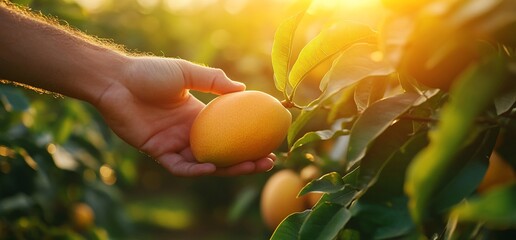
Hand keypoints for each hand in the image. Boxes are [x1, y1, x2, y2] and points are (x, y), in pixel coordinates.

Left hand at [95, 57, 274, 175]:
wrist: (117, 81)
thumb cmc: (149, 73)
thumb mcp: (186, 72)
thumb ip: (213, 81)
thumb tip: (244, 88)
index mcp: (198, 116)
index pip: (228, 132)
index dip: (247, 138)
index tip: (269, 139)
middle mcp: (190, 133)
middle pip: (222, 152)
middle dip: (245, 160)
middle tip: (267, 161)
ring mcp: (175, 144)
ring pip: (205, 164)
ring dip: (227, 168)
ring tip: (249, 167)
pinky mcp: (158, 152)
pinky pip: (180, 166)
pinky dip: (195, 170)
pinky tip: (211, 168)